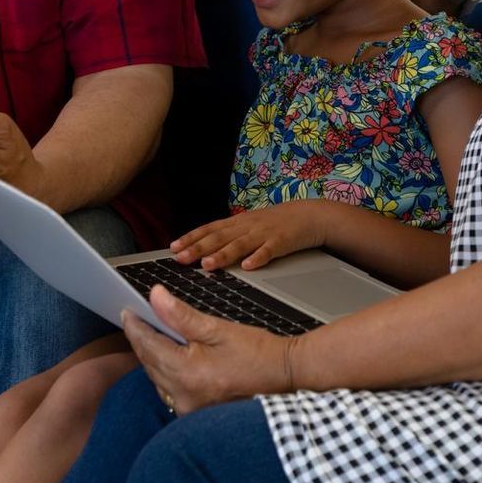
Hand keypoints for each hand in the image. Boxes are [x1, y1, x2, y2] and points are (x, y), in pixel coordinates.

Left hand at [123, 285, 295, 415]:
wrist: (288, 378)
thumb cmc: (258, 353)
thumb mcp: (218, 328)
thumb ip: (181, 315)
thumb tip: (154, 296)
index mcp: (187, 373)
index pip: (148, 346)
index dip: (135, 327)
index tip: (126, 312)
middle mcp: (184, 397)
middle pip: (150, 364)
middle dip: (141, 341)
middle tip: (135, 319)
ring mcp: (190, 409)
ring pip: (158, 379)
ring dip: (153, 358)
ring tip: (150, 335)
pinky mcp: (198, 413)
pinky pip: (171, 391)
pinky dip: (166, 374)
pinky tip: (169, 359)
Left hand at [171, 201, 324, 270]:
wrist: (308, 215)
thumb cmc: (275, 224)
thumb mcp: (249, 226)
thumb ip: (229, 237)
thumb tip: (204, 250)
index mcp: (237, 223)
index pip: (208, 229)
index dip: (190, 238)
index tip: (173, 248)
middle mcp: (246, 226)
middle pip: (219, 236)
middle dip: (198, 248)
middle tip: (180, 259)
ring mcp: (263, 233)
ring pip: (240, 244)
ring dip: (222, 255)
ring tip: (207, 264)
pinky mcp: (282, 242)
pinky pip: (269, 251)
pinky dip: (258, 258)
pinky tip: (249, 267)